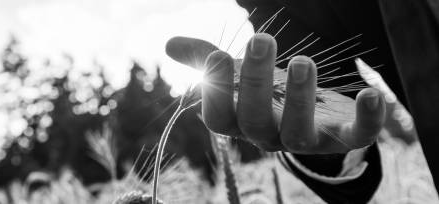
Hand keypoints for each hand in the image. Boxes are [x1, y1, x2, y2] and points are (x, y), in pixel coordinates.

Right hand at [166, 33, 386, 153]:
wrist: (310, 112)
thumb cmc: (265, 90)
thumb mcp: (236, 73)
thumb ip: (205, 58)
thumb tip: (169, 43)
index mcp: (240, 121)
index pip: (219, 118)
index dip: (216, 91)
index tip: (219, 55)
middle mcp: (268, 135)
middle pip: (255, 121)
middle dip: (256, 82)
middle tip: (260, 40)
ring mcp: (305, 139)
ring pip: (298, 133)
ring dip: (299, 99)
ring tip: (301, 61)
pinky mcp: (341, 137)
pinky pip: (356, 137)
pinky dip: (367, 119)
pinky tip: (371, 93)